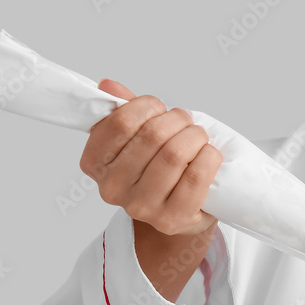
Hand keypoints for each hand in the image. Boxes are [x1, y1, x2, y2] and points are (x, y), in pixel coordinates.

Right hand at [80, 79, 221, 235]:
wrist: (176, 211)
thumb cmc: (154, 168)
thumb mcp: (133, 138)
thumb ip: (122, 112)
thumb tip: (108, 85)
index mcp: (95, 163)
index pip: (120, 122)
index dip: (147, 106)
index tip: (159, 108)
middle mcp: (113, 188)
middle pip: (152, 136)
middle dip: (176, 119)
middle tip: (186, 121)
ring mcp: (142, 207)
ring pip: (174, 154)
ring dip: (195, 136)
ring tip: (198, 136)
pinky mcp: (172, 218)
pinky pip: (196, 176)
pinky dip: (208, 157)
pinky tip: (209, 154)